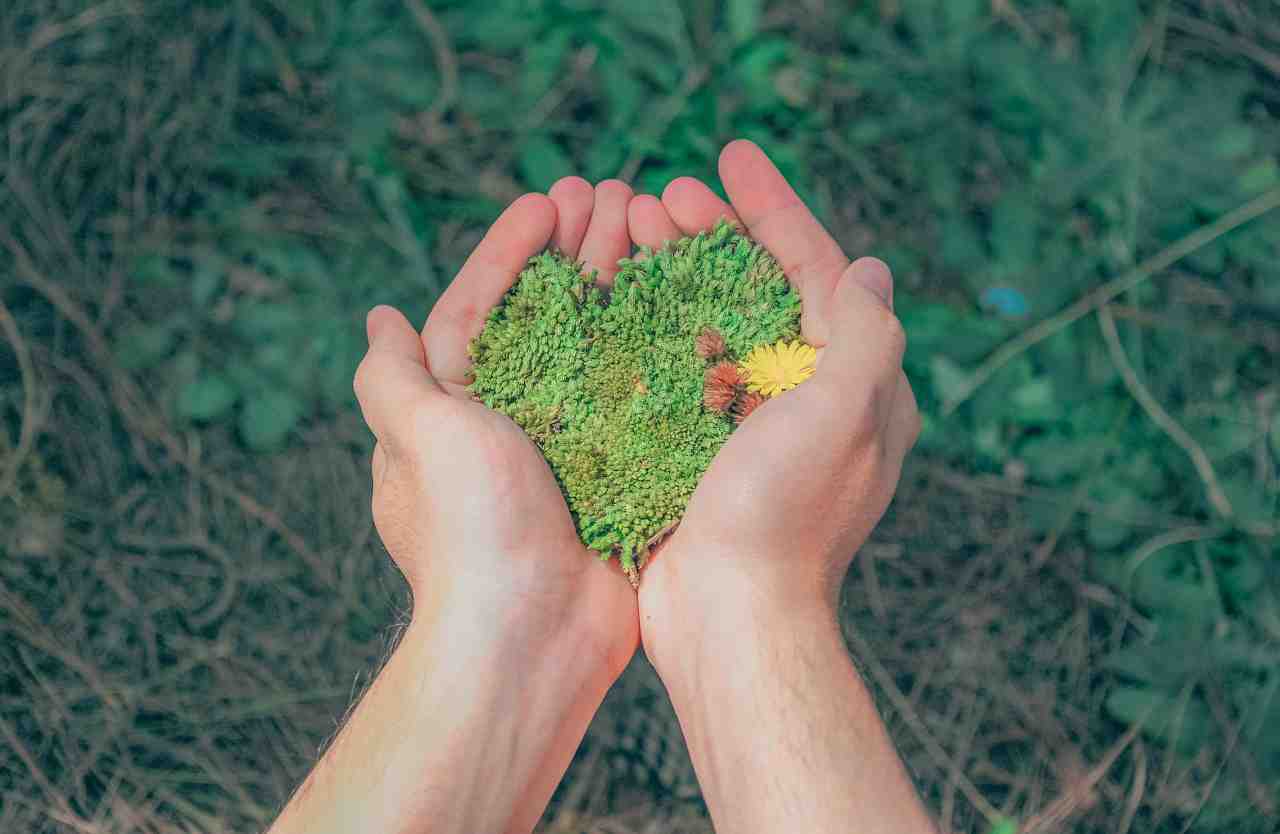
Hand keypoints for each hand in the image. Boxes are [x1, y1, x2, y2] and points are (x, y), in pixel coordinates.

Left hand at [352, 180, 639, 830]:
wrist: (533, 638)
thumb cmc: (471, 532)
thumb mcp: (420, 439)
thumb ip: (393, 378)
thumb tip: (378, 319)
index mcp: (455, 411)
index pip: (480, 308)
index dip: (511, 250)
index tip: (548, 200)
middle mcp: (511, 425)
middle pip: (546, 317)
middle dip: (574, 255)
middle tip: (612, 196)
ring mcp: (569, 449)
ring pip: (599, 348)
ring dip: (619, 286)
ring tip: (651, 227)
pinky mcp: (619, 474)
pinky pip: (641, 397)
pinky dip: (659, 350)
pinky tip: (688, 305)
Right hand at [628, 140, 920, 656]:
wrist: (728, 619)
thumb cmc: (786, 515)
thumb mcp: (844, 412)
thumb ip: (865, 333)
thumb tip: (872, 270)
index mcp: (857, 386)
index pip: (819, 272)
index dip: (775, 209)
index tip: (730, 156)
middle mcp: (811, 400)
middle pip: (762, 291)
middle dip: (715, 235)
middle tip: (660, 196)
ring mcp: (755, 427)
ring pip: (716, 326)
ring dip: (676, 274)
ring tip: (629, 231)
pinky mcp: (704, 451)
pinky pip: (682, 371)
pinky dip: (654, 330)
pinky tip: (618, 300)